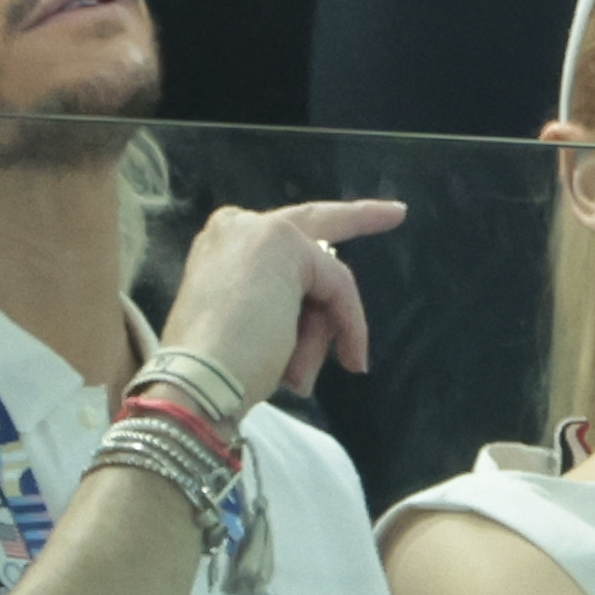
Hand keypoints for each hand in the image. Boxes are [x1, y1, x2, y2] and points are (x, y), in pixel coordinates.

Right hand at [156, 199, 402, 409]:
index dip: (320, 247)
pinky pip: (339, 288)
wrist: (198, 381)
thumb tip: (327, 316)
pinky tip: (347, 358)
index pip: (286, 241)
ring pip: (326, 279)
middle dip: (360, 217)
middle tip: (397, 213)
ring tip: (292, 372)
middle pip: (316, 223)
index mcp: (222, 247)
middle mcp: (237, 226)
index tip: (355, 232)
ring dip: (321, 334)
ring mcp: (261, 229)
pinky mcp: (285, 244)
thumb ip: (285, 306)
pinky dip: (347, 326)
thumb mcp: (256, 329)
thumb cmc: (221, 369)